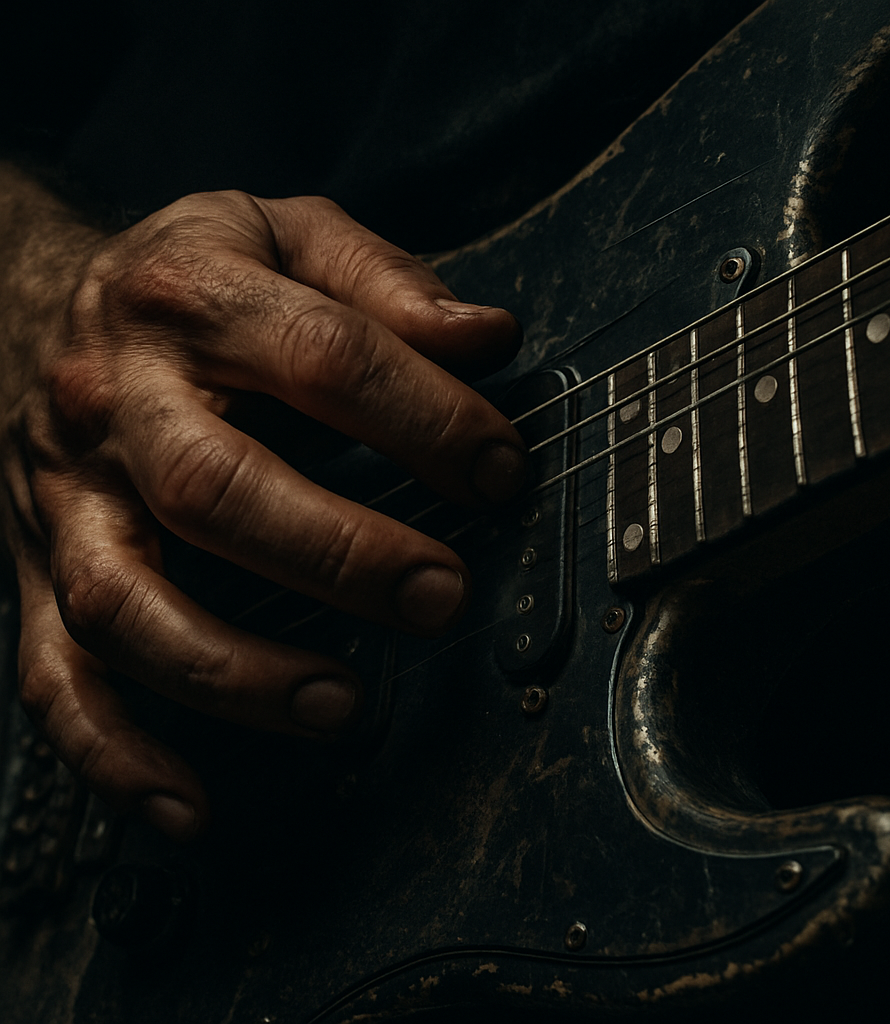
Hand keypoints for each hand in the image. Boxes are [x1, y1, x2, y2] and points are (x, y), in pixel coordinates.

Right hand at [0, 169, 524, 840]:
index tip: (501, 471)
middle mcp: (118, 403)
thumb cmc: (188, 276)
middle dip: (341, 554)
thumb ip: (384, 280)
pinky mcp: (43, 569)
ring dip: (238, 672)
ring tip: (345, 706)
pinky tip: (192, 803)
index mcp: (192, 299)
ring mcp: (71, 497)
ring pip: (127, 603)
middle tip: (442, 598)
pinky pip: (57, 677)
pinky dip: (117, 754)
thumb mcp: (283, 233)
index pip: (327, 358)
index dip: (429, 418)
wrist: (29, 299)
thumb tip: (488, 336)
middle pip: (215, 491)